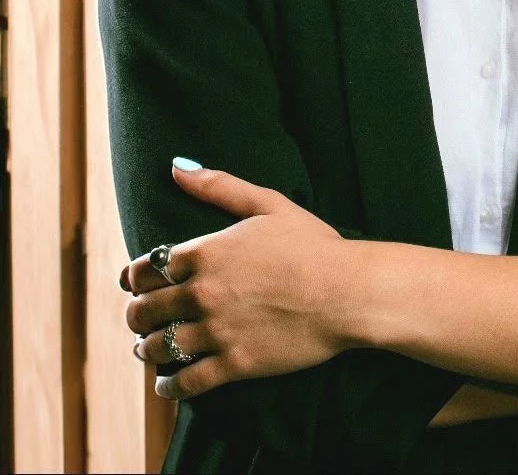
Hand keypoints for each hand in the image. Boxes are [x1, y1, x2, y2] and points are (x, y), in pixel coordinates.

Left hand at [119, 162, 360, 399]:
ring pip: (160, 347)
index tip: (135, 283)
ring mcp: (216, 331)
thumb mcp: (267, 202)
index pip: (148, 269)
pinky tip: (168, 384)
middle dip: (136, 315)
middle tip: (138, 318)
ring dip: (148, 349)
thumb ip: (219, 186)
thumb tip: (177, 167)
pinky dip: (170, 386)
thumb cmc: (312, 244)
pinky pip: (187, 382)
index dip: (136, 277)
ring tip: (148, 349)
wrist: (345, 291)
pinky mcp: (234, 363)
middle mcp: (202, 293)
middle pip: (145, 310)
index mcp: (206, 253)